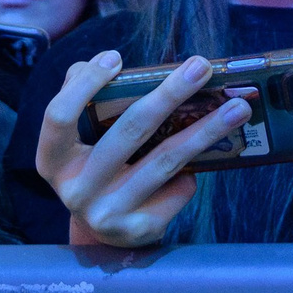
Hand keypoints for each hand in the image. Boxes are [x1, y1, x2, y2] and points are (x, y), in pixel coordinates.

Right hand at [36, 49, 253, 247]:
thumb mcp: (79, 141)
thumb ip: (83, 96)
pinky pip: (178, 187)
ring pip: (165, 160)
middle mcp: (76, 190)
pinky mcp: (139, 230)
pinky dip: (192, 170)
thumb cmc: (96, 169)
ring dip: (206, 129)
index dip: (85, 85)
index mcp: (53, 161)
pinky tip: (209, 156)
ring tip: (238, 107)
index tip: (117, 57)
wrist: (104, 235)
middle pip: (129, 131)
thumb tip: (110, 60)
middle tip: (202, 67)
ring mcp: (108, 213)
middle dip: (170, 94)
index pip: (59, 116)